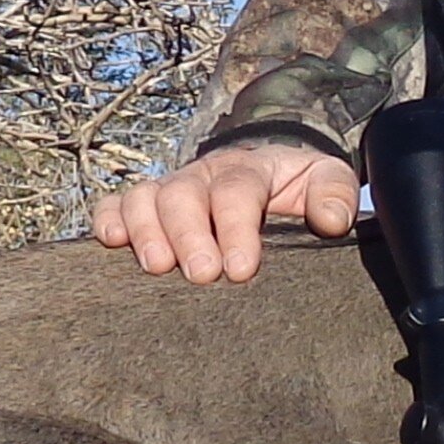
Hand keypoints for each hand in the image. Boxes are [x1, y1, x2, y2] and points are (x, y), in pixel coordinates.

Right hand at [91, 141, 361, 281]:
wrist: (271, 176)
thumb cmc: (297, 189)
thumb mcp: (325, 181)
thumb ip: (334, 195)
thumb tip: (330, 220)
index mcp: (248, 168)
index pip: (236, 190)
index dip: (235, 228)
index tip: (240, 268)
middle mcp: (203, 174)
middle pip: (184, 194)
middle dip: (190, 235)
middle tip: (202, 275)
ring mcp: (170, 188)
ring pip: (145, 197)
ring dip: (147, 230)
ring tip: (157, 267)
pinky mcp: (146, 205)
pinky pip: (115, 204)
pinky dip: (109, 219)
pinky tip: (111, 241)